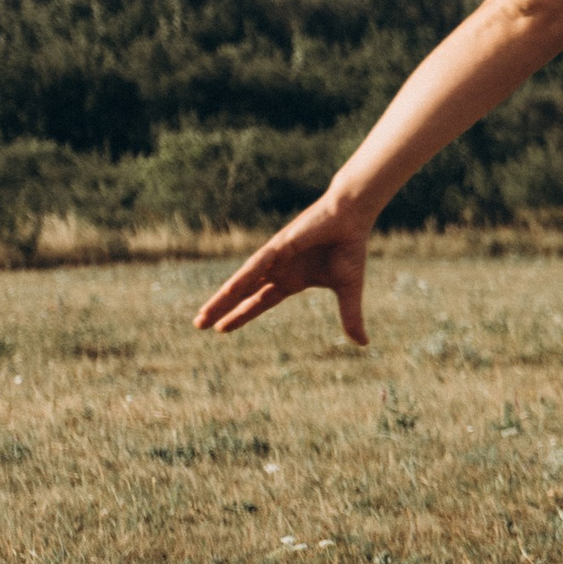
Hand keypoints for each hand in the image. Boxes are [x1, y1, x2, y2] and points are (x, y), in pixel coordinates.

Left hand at [194, 192, 374, 346]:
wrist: (352, 218)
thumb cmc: (349, 249)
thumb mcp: (349, 291)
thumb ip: (350, 317)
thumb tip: (363, 345)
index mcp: (291, 281)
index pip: (259, 302)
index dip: (241, 315)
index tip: (221, 328)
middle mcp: (277, 270)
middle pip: (243, 294)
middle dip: (222, 309)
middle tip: (199, 324)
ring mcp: (274, 259)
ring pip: (243, 283)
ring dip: (222, 299)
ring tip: (202, 315)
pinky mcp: (278, 246)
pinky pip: (256, 266)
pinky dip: (241, 279)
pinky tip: (227, 292)